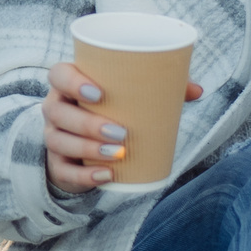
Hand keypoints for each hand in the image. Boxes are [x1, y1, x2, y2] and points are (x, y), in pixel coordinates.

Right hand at [40, 60, 203, 193]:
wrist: (83, 147)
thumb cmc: (109, 112)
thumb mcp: (129, 98)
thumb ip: (161, 89)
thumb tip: (198, 90)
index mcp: (68, 85)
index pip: (58, 75)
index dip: (72, 82)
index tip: (99, 93)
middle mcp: (55, 109)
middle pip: (58, 111)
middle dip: (87, 123)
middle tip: (121, 132)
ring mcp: (53, 137)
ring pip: (59, 141)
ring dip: (88, 149)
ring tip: (118, 153)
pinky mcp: (57, 164)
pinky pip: (64, 171)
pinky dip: (85, 175)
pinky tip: (106, 175)